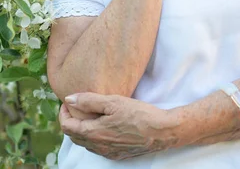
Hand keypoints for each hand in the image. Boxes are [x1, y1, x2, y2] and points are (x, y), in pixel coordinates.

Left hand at [59, 92, 179, 160]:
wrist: (160, 132)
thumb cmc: (138, 114)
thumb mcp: (113, 102)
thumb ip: (89, 101)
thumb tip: (69, 99)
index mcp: (93, 133)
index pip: (67, 127)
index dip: (63, 113)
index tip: (67, 102)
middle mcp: (97, 147)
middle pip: (74, 136)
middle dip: (70, 121)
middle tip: (75, 106)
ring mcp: (107, 153)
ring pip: (86, 143)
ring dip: (82, 129)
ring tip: (88, 114)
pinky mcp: (117, 155)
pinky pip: (98, 147)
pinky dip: (93, 136)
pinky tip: (103, 125)